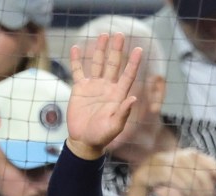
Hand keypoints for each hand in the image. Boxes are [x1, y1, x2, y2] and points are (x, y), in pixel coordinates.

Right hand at [66, 33, 142, 159]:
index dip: (133, 63)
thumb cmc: (102, 136)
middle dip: (117, 50)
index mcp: (118, 95)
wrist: (84, 140)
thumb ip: (124, 112)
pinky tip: (76, 48)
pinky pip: (78, 71)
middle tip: (120, 35)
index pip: (128, 75)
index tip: (140, 49)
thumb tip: (133, 98)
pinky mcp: (80, 89)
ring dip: (100, 50)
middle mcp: (107, 88)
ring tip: (103, 36)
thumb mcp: (115, 126)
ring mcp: (94, 87)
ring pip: (98, 64)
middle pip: (114, 65)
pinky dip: (76, 60)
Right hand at [127, 148, 215, 195]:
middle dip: (206, 184)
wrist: (135, 194)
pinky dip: (180, 188)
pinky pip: (169, 176)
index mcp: (181, 156)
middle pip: (194, 165)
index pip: (202, 158)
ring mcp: (158, 162)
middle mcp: (170, 155)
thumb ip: (202, 182)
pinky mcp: (147, 172)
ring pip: (183, 172)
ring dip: (195, 189)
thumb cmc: (163, 191)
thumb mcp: (185, 187)